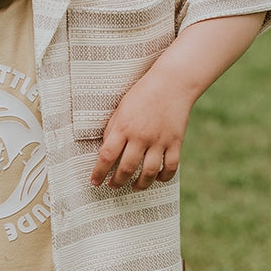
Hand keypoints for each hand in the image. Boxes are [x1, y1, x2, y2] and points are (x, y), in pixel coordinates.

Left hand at [90, 70, 190, 190]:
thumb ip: (112, 130)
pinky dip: (163, 177)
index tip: (95, 181)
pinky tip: (156, 178)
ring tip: (134, 187)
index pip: (107, 156)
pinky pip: (170, 167)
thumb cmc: (142, 94)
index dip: (99, 172)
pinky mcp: (176, 142)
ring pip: (148, 172)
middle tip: (112, 186)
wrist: (172, 83)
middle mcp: (141, 136)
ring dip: (139, 184)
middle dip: (117, 182)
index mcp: (124, 127)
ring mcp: (159, 140)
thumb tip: (105, 153)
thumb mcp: (120, 109)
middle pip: (127, 168)